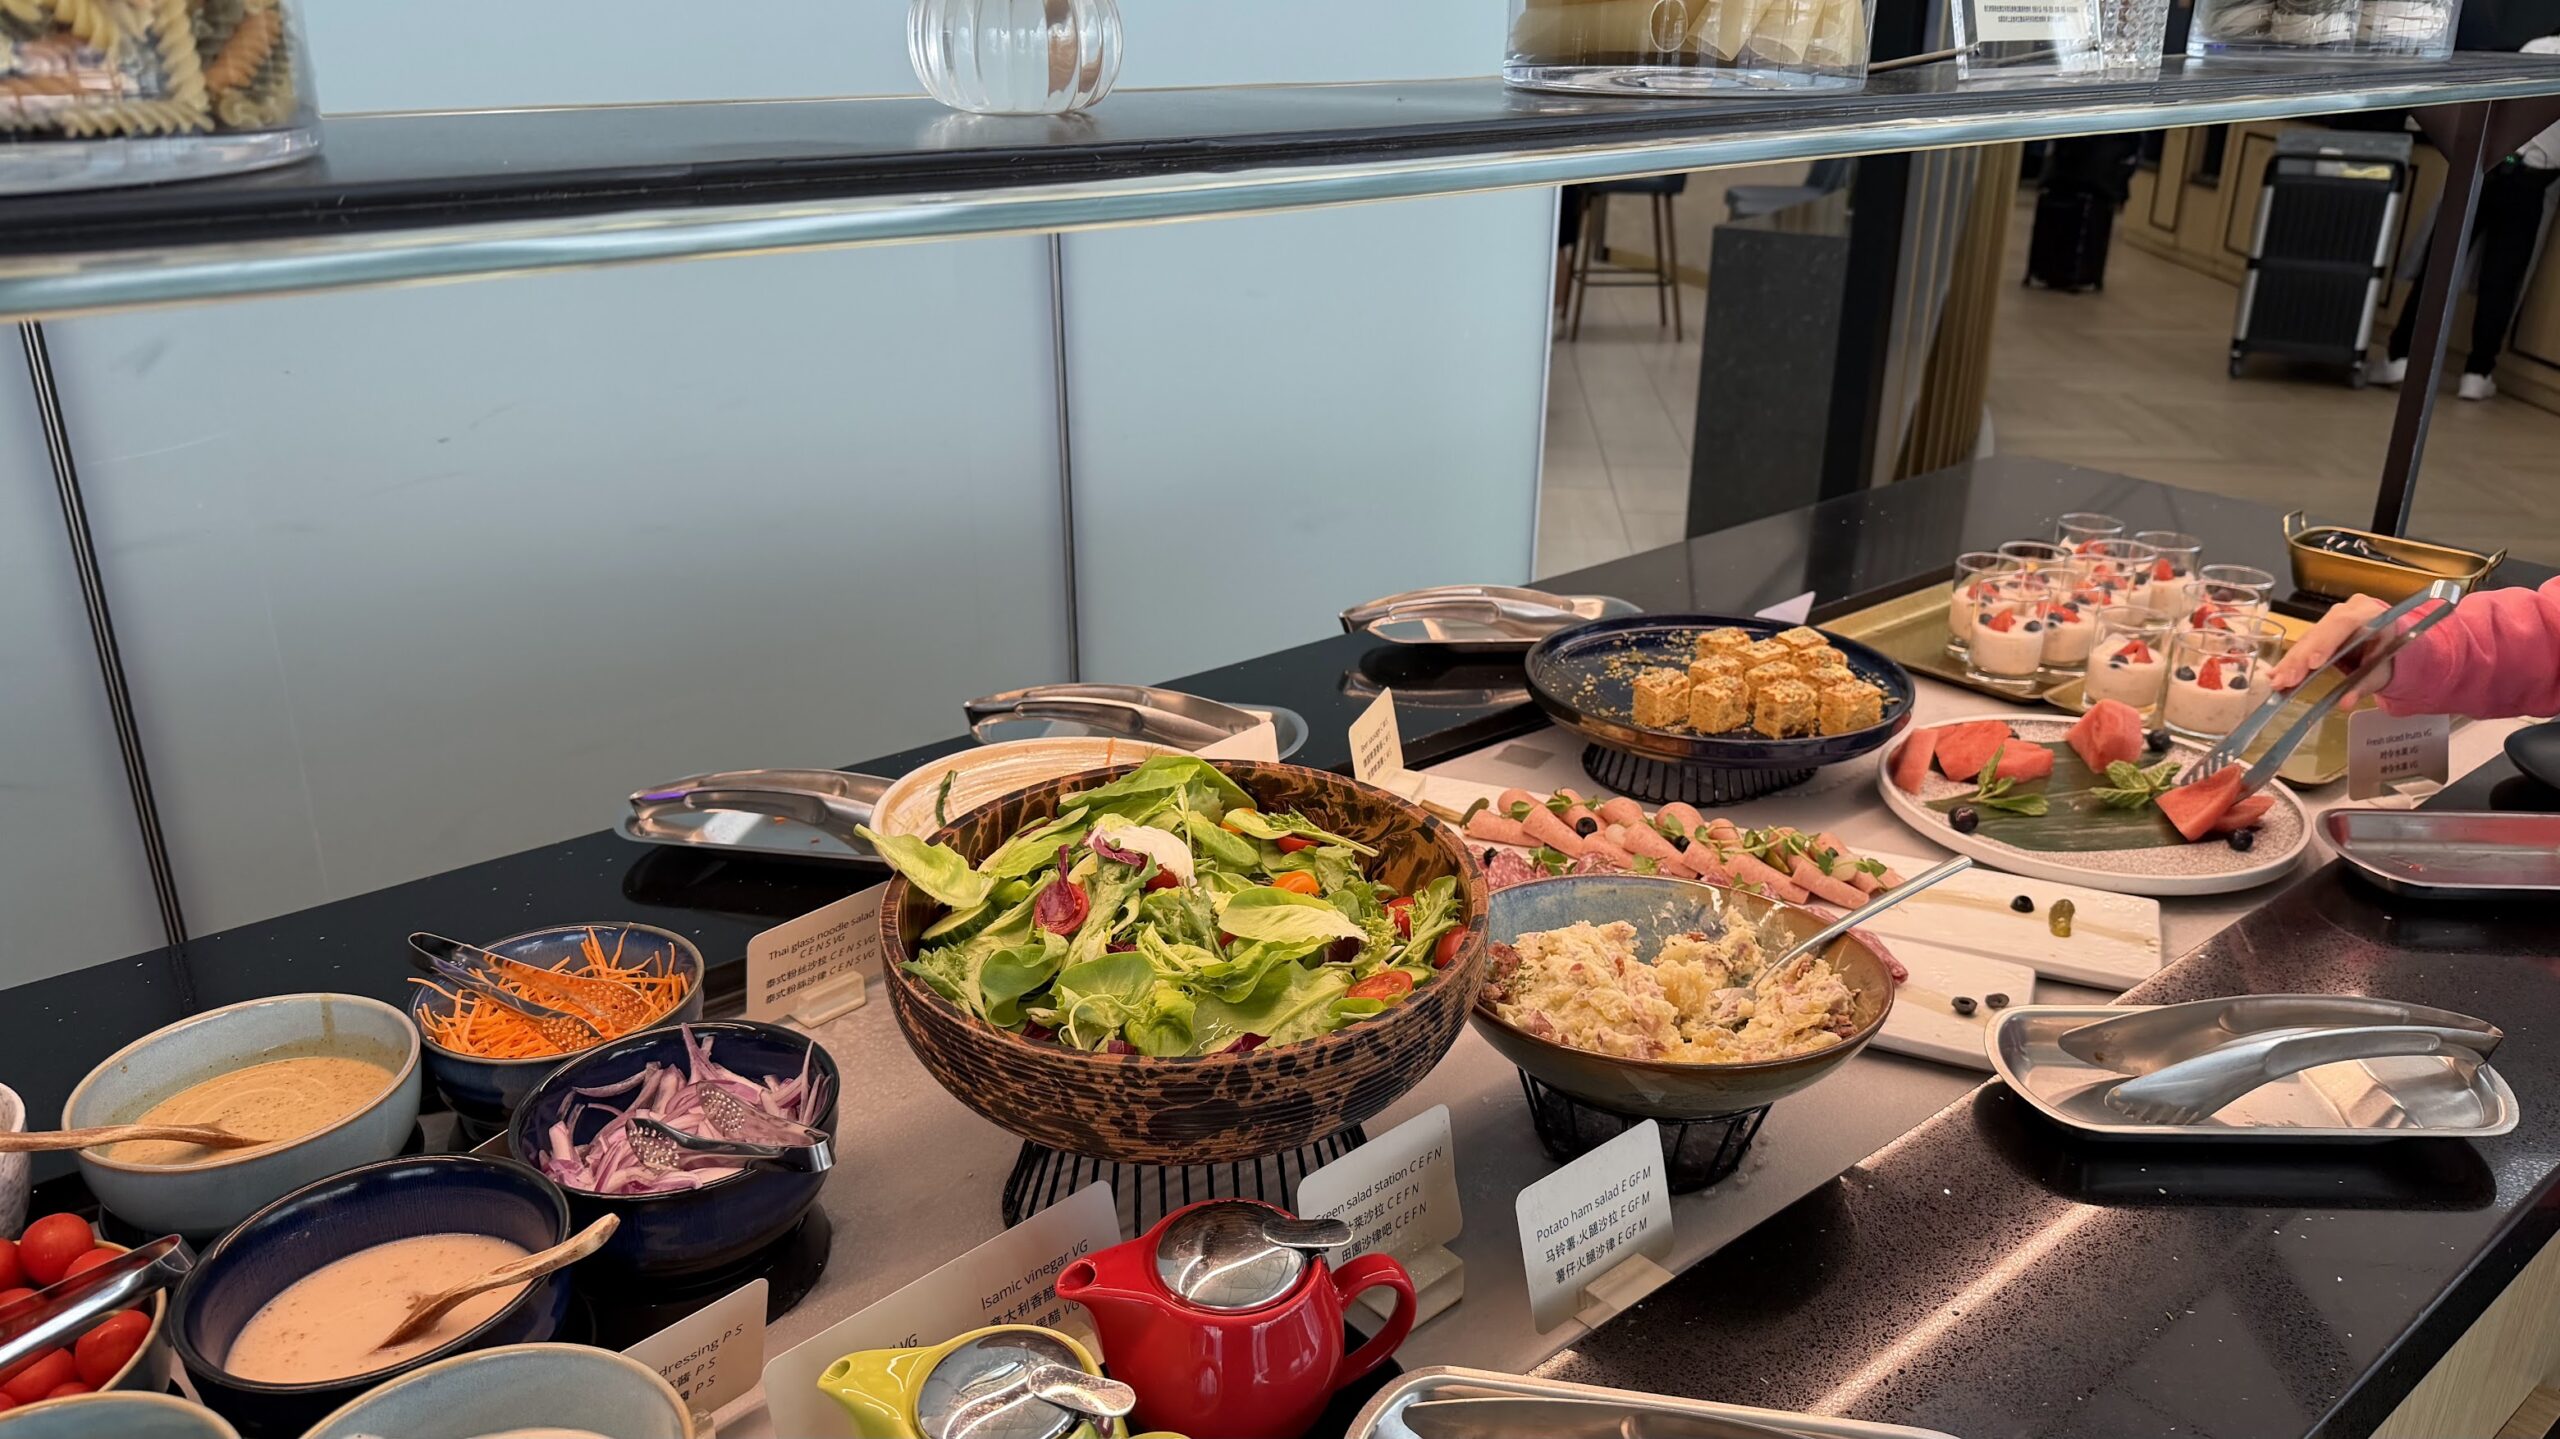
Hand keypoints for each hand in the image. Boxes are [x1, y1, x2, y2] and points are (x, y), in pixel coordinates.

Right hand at [2270, 594, 2392, 691]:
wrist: (2392, 639)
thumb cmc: (2390, 654)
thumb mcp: (2381, 671)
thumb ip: (2363, 686)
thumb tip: (2345, 704)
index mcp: (2372, 614)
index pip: (2345, 623)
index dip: (2325, 642)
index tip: (2312, 664)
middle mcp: (2348, 610)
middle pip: (2320, 631)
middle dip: (2300, 658)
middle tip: (2284, 680)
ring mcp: (2332, 617)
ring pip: (2308, 637)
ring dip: (2291, 661)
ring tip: (2277, 681)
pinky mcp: (2321, 627)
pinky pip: (2304, 642)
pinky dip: (2291, 660)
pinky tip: (2275, 673)